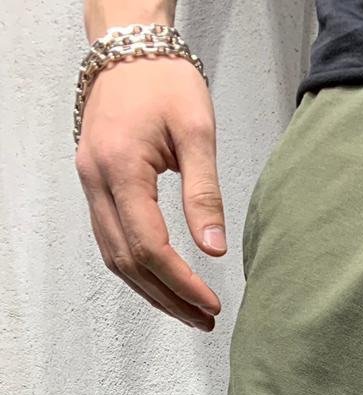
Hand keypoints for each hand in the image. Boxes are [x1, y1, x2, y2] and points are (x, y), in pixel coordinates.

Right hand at [75, 57, 224, 330]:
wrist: (129, 50)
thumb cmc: (166, 84)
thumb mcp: (197, 132)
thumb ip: (205, 194)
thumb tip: (214, 249)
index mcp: (121, 168)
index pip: (149, 246)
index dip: (181, 282)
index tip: (212, 303)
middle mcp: (96, 181)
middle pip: (128, 261)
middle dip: (168, 297)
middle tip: (205, 319)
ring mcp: (90, 183)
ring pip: (115, 256)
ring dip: (152, 290)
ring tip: (191, 311)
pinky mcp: (95, 184)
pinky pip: (111, 240)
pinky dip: (138, 268)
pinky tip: (165, 283)